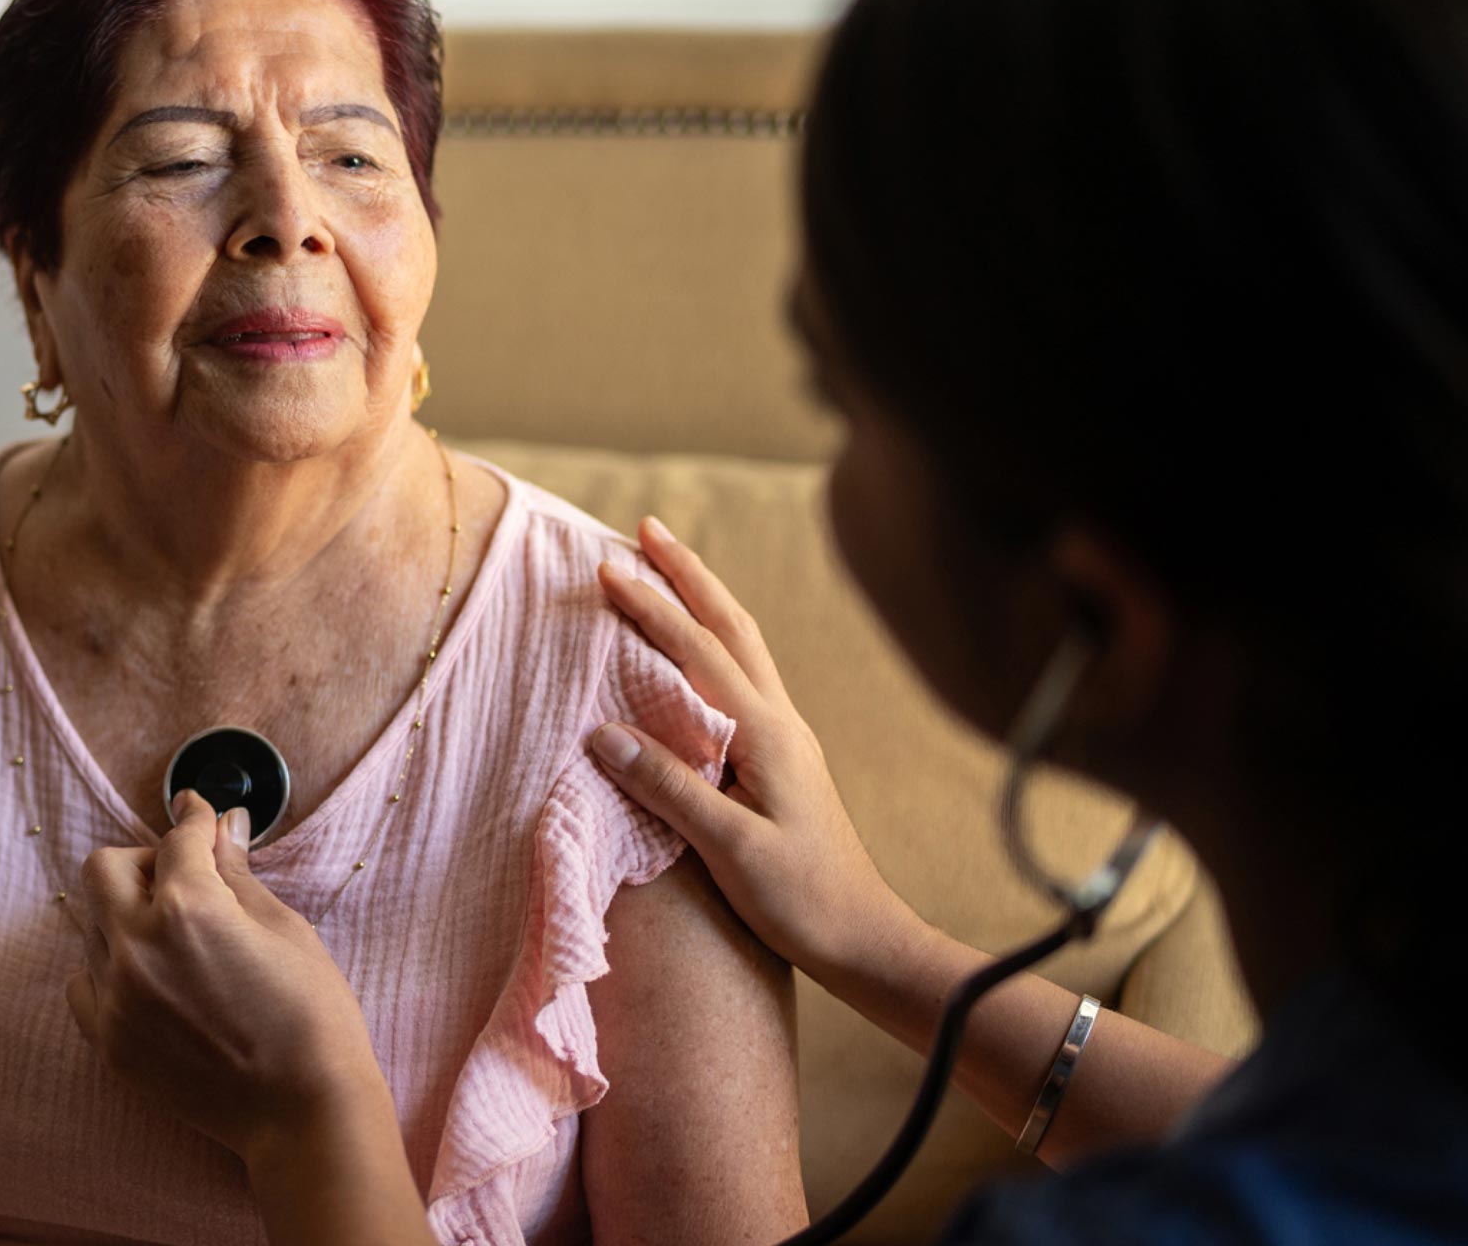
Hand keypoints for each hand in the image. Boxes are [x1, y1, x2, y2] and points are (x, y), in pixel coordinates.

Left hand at [66, 791, 392, 1160]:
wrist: (303, 1115)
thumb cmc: (311, 1019)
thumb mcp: (284, 930)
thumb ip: (237, 874)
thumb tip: (222, 827)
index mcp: (189, 908)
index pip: (177, 839)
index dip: (194, 819)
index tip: (197, 810)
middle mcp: (136, 947)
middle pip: (105, 869)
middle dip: (144, 862)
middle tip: (184, 878)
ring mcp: (115, 999)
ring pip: (92, 926)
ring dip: (128, 916)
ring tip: (177, 938)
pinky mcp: (109, 1044)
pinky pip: (84, 983)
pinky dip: (109, 969)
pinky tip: (150, 979)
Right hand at [592, 517, 926, 985]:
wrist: (866, 940)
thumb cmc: (803, 902)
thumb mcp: (731, 849)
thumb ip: (669, 787)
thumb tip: (601, 731)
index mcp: (766, 734)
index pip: (697, 654)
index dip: (651, 609)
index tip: (606, 569)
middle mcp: (780, 723)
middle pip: (731, 627)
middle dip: (688, 574)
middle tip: (647, 528)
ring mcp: (786, 740)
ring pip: (742, 647)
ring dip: (704, 601)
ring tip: (668, 569)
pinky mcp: (782, 761)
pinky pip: (742, 680)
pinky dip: (713, 645)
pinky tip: (697, 654)